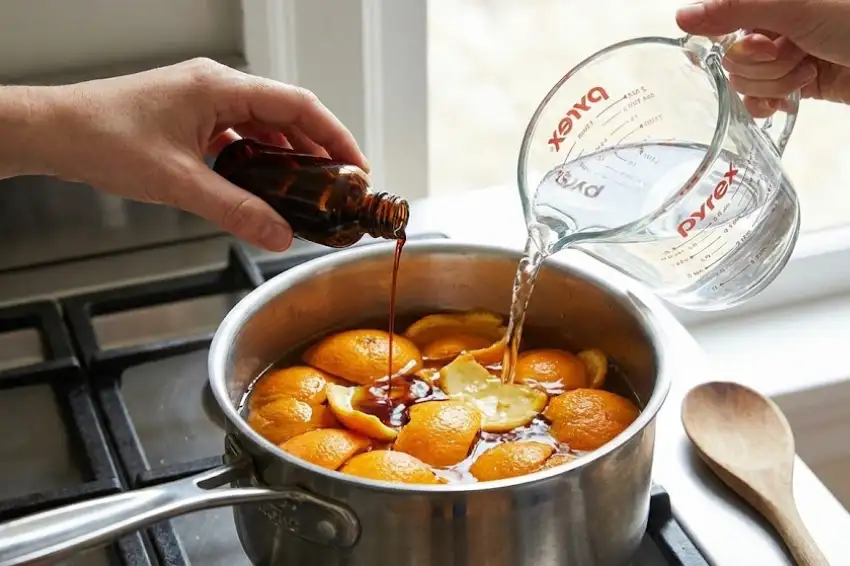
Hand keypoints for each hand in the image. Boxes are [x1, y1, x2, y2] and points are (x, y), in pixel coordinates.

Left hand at [35, 58, 368, 250]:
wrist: (55, 132)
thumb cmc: (103, 140)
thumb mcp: (179, 183)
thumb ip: (235, 210)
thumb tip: (279, 235)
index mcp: (219, 87)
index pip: (297, 105)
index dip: (334, 136)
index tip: (357, 166)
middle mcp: (217, 87)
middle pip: (287, 114)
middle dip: (319, 149)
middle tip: (342, 185)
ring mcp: (205, 100)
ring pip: (265, 125)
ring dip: (290, 155)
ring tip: (313, 189)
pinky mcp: (193, 116)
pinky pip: (241, 134)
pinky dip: (261, 158)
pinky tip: (267, 183)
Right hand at [676, 0, 849, 116]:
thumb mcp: (795, 8)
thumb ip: (735, 9)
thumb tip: (682, 16)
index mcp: (772, 1)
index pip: (722, 19)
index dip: (734, 37)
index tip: (764, 41)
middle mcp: (776, 22)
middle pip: (731, 53)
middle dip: (762, 62)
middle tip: (796, 53)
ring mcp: (786, 52)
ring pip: (745, 79)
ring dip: (776, 80)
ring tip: (809, 69)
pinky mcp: (796, 80)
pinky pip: (759, 97)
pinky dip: (770, 101)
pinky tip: (790, 95)